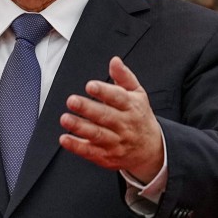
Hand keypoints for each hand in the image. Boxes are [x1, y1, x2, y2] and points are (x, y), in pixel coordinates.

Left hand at [59, 56, 164, 182]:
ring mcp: (116, 142)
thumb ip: (124, 77)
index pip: (118, 98)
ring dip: (80, 127)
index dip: (104, 91)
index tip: (90, 85)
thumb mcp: (138, 95)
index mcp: (132, 107)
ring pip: (97, 135)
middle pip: (106, 116)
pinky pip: (91, 152)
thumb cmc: (139, 116)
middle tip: (71, 100)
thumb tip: (114, 60)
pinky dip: (77, 146)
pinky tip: (64, 138)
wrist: (152, 150)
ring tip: (65, 118)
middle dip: (88, 108)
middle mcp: (124, 125)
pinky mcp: (107, 156)